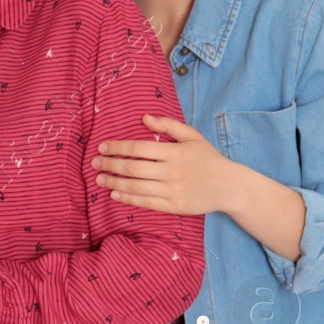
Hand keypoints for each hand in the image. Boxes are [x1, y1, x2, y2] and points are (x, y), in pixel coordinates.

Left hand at [92, 114, 239, 215]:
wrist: (230, 187)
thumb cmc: (208, 159)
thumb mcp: (192, 136)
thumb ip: (168, 125)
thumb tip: (144, 117)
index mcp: (176, 152)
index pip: (139, 147)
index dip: (118, 147)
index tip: (102, 147)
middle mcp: (173, 171)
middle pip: (134, 167)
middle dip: (110, 165)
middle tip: (94, 163)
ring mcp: (174, 190)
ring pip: (137, 186)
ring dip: (114, 182)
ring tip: (99, 179)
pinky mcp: (175, 206)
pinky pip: (146, 202)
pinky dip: (128, 198)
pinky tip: (115, 193)